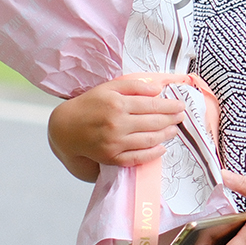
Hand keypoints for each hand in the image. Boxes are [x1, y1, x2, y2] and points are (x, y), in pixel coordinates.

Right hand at [48, 72, 211, 169]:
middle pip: (154, 122)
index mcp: (118, 104)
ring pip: (149, 140)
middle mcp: (117, 124)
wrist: (64, 128)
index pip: (153, 105)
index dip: (170, 106)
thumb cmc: (88, 105)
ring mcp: (115, 143)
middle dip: (172, 119)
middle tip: (181, 116)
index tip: (180, 105)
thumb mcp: (109, 88)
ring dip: (166, 135)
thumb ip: (134, 86)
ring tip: (174, 130)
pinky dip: (153, 153)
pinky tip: (162, 148)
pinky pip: (138, 158)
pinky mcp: (111, 158)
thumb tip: (158, 89)